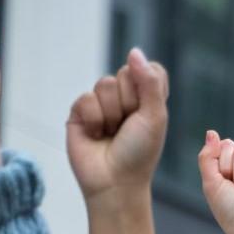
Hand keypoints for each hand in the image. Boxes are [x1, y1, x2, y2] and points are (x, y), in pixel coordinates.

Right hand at [66, 49, 168, 204]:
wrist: (114, 182)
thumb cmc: (140, 152)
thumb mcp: (154, 116)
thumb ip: (148, 82)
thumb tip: (134, 51)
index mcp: (148, 97)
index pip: (150, 69)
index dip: (148, 86)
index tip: (148, 110)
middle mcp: (125, 97)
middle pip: (126, 73)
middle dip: (129, 102)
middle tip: (129, 127)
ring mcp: (102, 103)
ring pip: (105, 84)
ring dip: (111, 114)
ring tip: (112, 133)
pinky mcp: (80, 112)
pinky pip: (85, 99)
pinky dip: (94, 120)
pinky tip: (96, 136)